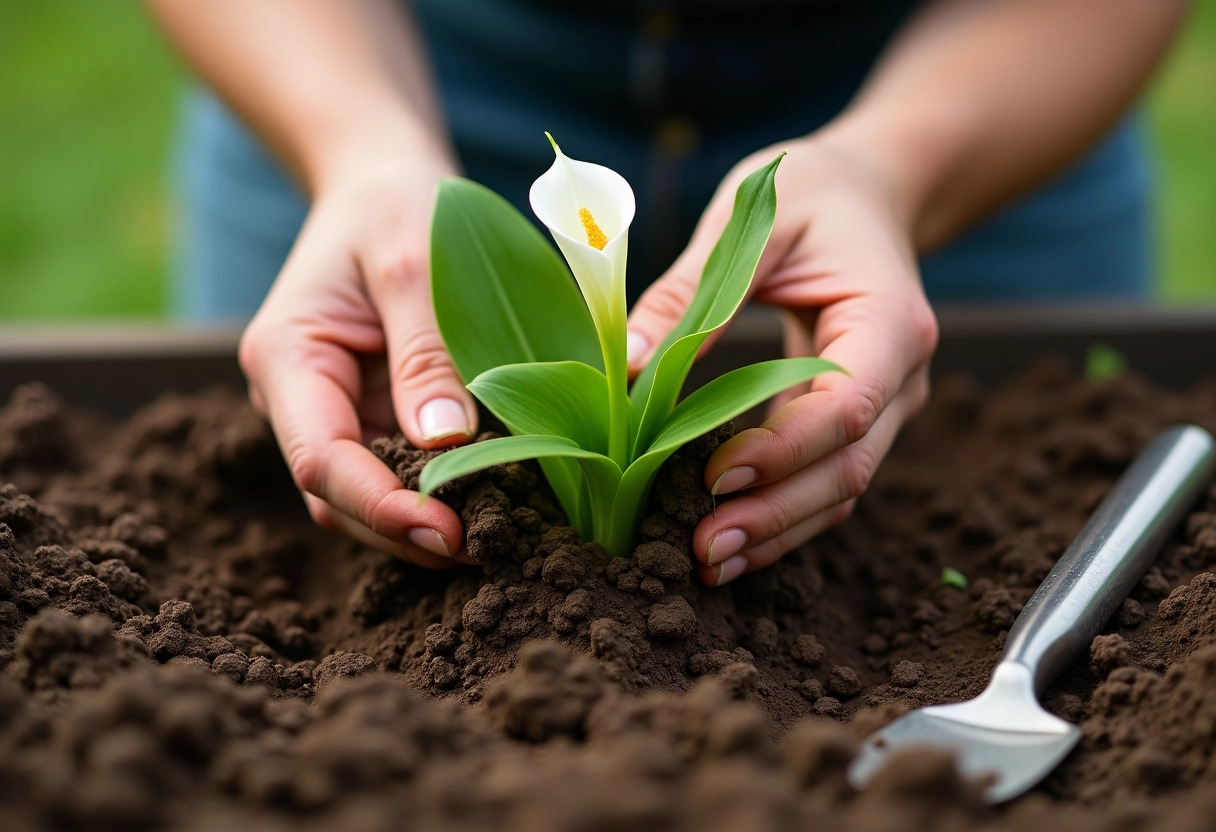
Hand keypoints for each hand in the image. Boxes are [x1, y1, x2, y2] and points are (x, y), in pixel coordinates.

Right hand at [239, 154, 477, 567]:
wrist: (384, 188)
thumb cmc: (395, 207)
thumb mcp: (413, 261)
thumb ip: (426, 350)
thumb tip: (445, 443)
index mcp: (288, 356)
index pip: (320, 460)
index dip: (380, 506)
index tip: (447, 532)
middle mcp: (300, 399)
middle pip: (339, 497)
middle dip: (406, 532)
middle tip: (490, 548)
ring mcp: (339, 413)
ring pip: (369, 499)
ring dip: (425, 525)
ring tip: (500, 536)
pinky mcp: (377, 418)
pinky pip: (403, 472)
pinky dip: (442, 495)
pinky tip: (496, 503)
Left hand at [626, 135, 937, 585]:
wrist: (869, 196)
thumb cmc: (812, 193)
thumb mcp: (751, 221)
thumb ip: (691, 291)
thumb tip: (627, 365)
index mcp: (890, 320)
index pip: (847, 405)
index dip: (783, 449)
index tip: (713, 474)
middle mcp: (904, 376)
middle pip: (849, 468)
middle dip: (776, 515)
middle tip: (703, 549)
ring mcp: (887, 406)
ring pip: (841, 490)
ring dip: (777, 531)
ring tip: (707, 562)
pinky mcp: (856, 421)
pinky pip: (825, 480)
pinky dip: (780, 513)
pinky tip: (729, 537)